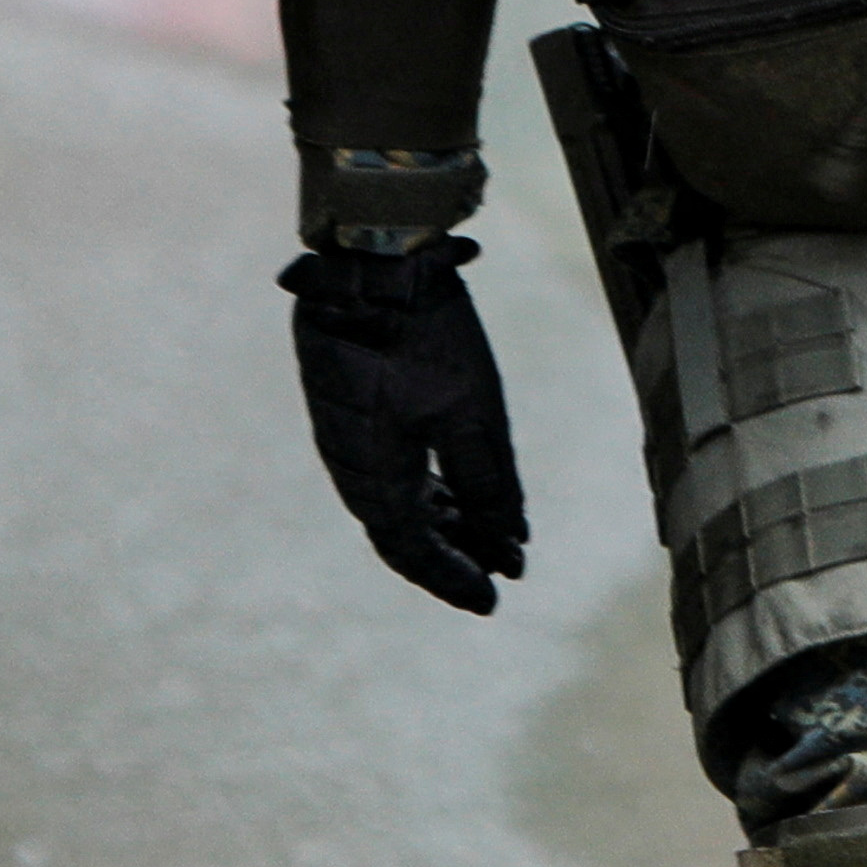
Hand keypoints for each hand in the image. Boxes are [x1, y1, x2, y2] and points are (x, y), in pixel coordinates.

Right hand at [282, 240, 530, 613]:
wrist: (371, 269)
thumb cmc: (423, 339)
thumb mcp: (471, 414)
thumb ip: (489, 483)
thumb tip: (511, 541)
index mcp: (375, 478)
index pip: (413, 551)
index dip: (454, 577)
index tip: (494, 597)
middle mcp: (355, 467)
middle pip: (407, 532)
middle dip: (459, 553)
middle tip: (505, 570)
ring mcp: (354, 439)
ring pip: (401, 500)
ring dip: (449, 521)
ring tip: (498, 537)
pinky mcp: (361, 411)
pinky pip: (394, 468)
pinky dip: (432, 488)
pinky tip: (464, 493)